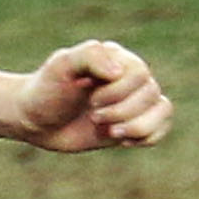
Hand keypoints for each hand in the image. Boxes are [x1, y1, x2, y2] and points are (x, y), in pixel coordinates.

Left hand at [18, 40, 170, 152]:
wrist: (35, 120)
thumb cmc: (46, 90)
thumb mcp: (60, 67)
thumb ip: (89, 57)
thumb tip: (119, 71)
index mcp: (116, 58)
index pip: (140, 73)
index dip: (119, 92)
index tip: (91, 101)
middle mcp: (129, 77)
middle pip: (151, 93)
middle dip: (122, 111)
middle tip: (93, 116)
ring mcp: (133, 101)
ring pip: (163, 109)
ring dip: (138, 126)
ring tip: (111, 132)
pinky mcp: (133, 123)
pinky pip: (162, 127)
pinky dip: (149, 137)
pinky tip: (123, 141)